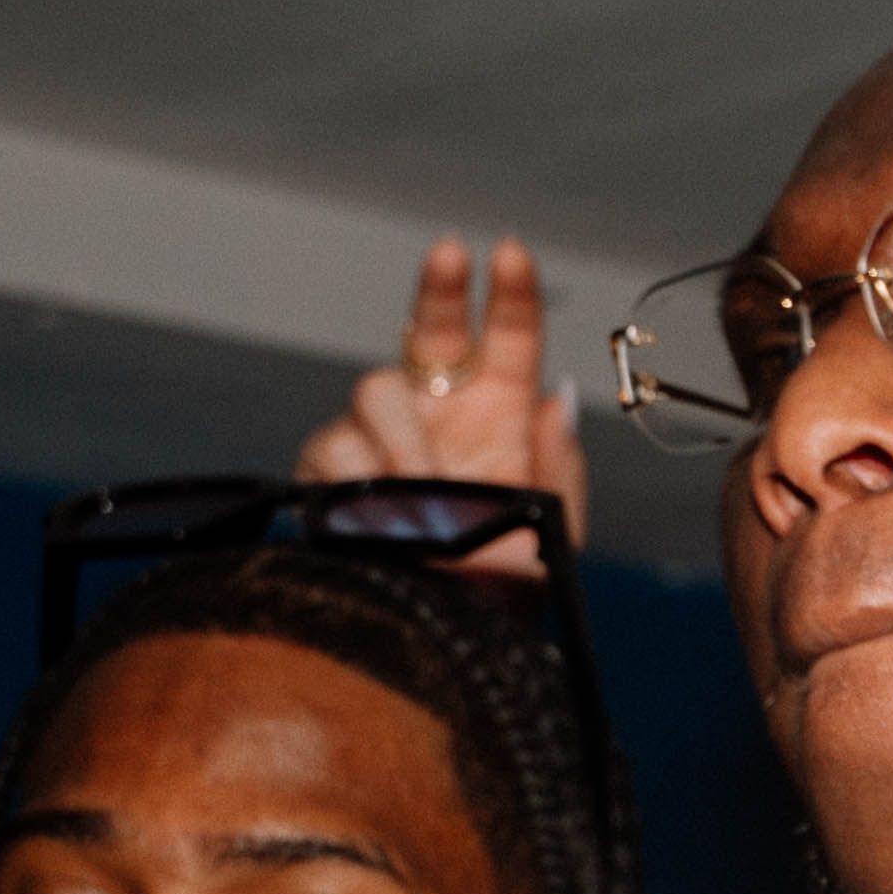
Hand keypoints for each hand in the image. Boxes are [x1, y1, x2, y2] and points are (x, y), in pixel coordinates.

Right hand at [302, 235, 588, 566]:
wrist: (445, 640)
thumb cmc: (501, 586)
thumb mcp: (552, 532)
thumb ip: (559, 467)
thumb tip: (556, 399)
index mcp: (498, 417)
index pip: (506, 339)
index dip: (509, 293)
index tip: (510, 253)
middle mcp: (438, 414)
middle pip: (431, 331)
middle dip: (440, 288)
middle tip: (450, 253)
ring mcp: (382, 438)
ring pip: (377, 390)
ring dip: (407, 437)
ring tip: (428, 489)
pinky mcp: (332, 472)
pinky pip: (338, 448)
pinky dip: (367, 474)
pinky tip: (390, 507)